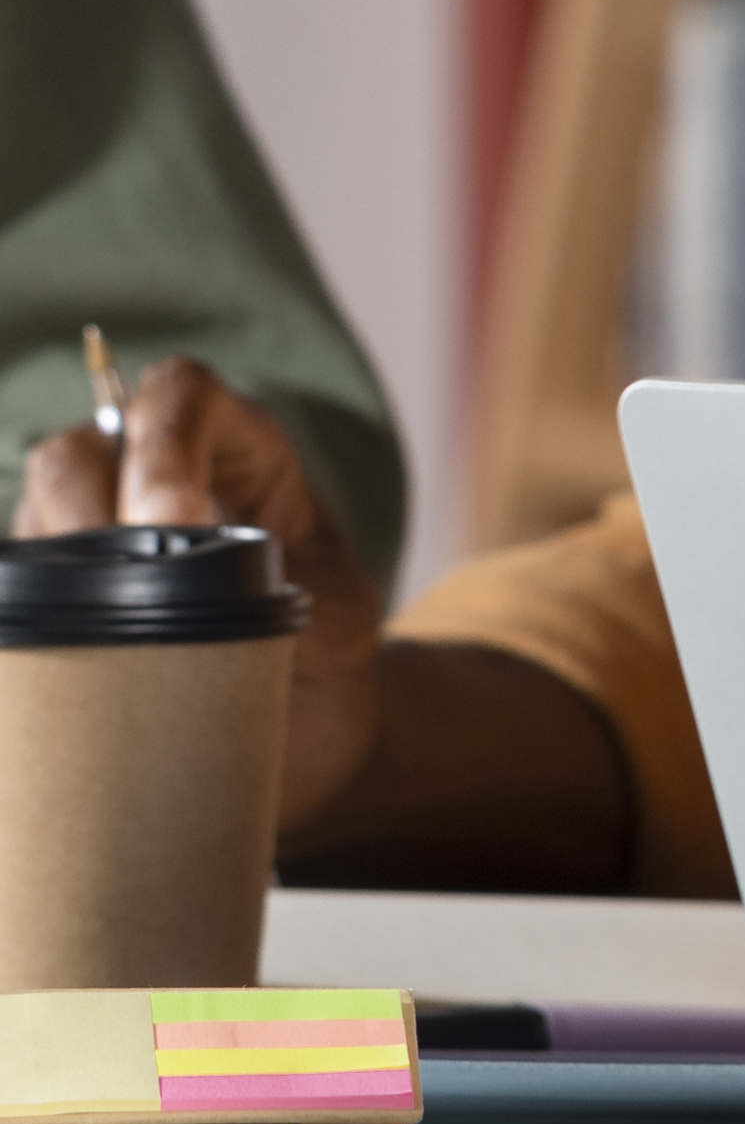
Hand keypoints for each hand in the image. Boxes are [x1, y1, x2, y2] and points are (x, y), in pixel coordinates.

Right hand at [21, 358, 385, 829]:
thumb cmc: (323, 656)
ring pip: (33, 515)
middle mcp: (147, 475)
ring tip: (101, 629)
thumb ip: (285, 587)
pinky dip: (31, 609)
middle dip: (90, 511)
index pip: (181, 393)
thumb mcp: (335, 617)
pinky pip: (16, 583)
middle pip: (78, 452)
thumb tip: (211, 587)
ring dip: (57, 567)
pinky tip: (68, 649)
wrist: (299, 730)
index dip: (165, 440)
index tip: (176, 520)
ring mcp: (88, 530)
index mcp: (235, 451)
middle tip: (124, 585)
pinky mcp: (51, 592)